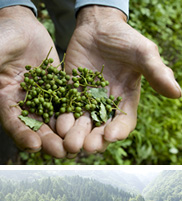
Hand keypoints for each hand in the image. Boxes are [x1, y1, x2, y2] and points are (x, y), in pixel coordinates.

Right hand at [0, 6, 67, 157]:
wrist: (19, 22)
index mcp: (3, 101)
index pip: (13, 124)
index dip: (22, 136)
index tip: (34, 146)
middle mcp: (22, 104)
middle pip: (36, 128)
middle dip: (48, 142)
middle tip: (62, 152)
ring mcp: (41, 98)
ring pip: (53, 121)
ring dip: (64, 135)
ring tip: (76, 145)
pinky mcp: (57, 89)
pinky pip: (67, 105)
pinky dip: (75, 116)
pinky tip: (87, 124)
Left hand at [58, 6, 180, 154]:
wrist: (97, 26)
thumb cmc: (125, 39)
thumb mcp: (143, 53)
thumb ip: (157, 73)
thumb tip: (177, 93)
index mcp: (125, 100)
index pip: (123, 122)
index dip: (118, 131)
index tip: (111, 136)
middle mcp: (104, 105)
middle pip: (99, 129)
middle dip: (93, 139)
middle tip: (86, 147)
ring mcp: (85, 100)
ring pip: (80, 123)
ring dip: (75, 135)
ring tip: (70, 143)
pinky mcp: (68, 93)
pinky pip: (64, 109)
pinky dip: (61, 119)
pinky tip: (57, 126)